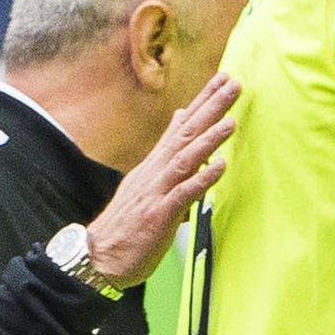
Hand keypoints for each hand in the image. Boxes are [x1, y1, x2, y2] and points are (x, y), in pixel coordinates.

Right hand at [85, 73, 237, 286]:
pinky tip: (219, 166)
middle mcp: (156, 172)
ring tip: (230, 121)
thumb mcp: (146, 181)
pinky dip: (201, 179)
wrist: (100, 255)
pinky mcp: (159, 215)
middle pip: (186, 134)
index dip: (202, 102)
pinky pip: (183, 194)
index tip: (223, 79)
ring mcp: (157, 192)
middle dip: (210, 108)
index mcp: (155, 164)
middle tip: (233, 84)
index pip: (182, 126)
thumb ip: (166, 151)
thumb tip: (180, 120)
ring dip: (209, 140)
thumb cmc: (128, 222)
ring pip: (185, 159)